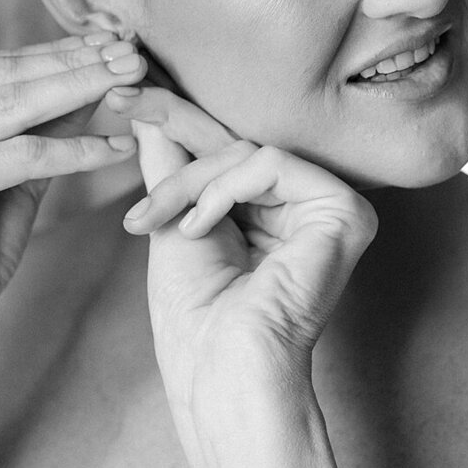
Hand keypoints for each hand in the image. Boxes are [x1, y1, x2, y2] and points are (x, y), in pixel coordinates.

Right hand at [0, 34, 139, 399]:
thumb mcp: (8, 182)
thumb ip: (41, 128)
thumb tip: (98, 72)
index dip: (55, 53)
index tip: (113, 43)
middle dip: (73, 63)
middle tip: (132, 51)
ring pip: (10, 109)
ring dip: (81, 91)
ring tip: (134, 82)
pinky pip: (17, 157)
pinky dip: (73, 152)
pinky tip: (118, 149)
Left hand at [111, 98, 378, 467]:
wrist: (218, 373)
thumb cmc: (195, 319)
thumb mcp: (172, 219)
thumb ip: (169, 161)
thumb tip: (143, 103)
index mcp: (276, 211)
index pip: (227, 150)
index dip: (175, 118)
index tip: (122, 94)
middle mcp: (310, 206)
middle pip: (237, 141)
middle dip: (173, 126)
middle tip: (121, 102)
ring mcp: (332, 208)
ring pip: (249, 149)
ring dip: (190, 182)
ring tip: (162, 224)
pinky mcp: (346, 211)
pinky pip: (272, 163)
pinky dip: (225, 190)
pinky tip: (202, 227)